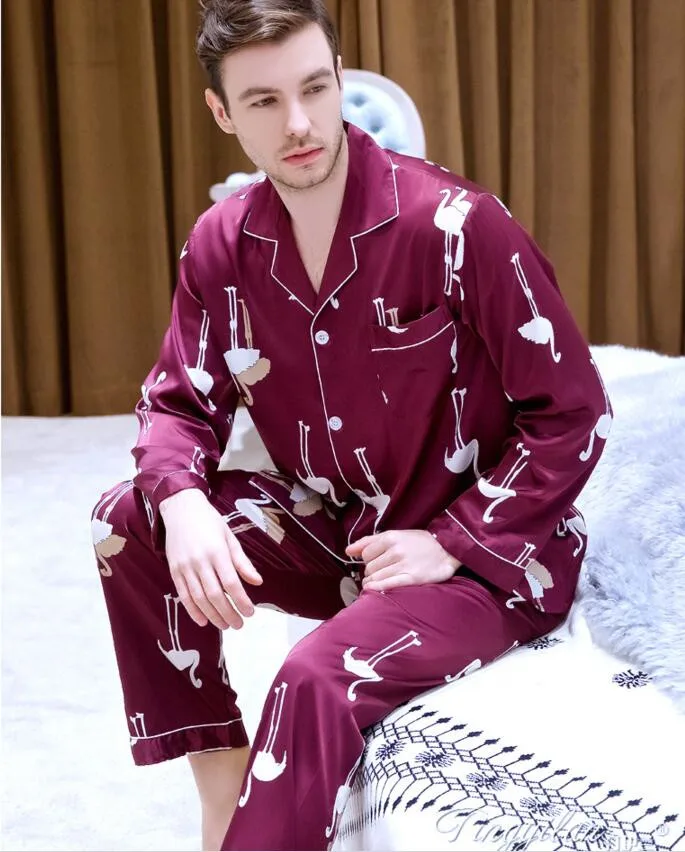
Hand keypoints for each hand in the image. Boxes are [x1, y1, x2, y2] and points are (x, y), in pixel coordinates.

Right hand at [160, 488, 262, 629]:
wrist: (180, 509)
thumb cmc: (209, 522)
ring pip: (199, 598)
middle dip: (229, 613)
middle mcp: (200, 561)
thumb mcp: (229, 537)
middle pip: (215, 595)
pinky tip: (203, 621)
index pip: (231, 583)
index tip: (250, 612)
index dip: (241, 601)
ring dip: (213, 616)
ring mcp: (185, 567)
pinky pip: (183, 595)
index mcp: (217, 552)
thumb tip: (257, 582)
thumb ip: (242, 562)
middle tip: (239, 624)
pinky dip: (193, 611)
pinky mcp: (174, 571)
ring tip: (225, 626)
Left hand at [345, 530, 460, 591]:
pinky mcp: (411, 578)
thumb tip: (348, 551)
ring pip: (376, 577)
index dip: (368, 560)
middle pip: (369, 567)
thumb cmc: (419, 542)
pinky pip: (387, 585)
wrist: (447, 549)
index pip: (365, 554)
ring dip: (373, 582)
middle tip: (381, 572)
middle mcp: (395, 551)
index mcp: (390, 538)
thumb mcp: (395, 535)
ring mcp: (403, 565)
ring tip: (378, 582)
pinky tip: (373, 590)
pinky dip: (376, 588)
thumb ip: (370, 541)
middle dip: (372, 571)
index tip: (375, 562)